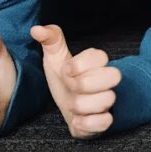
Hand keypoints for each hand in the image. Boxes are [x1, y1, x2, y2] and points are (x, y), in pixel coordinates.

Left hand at [31, 24, 120, 139]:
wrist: (70, 108)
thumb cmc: (65, 81)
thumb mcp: (56, 59)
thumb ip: (51, 40)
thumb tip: (36, 29)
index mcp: (97, 65)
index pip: (101, 56)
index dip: (79, 65)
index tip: (67, 71)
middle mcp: (106, 83)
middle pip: (114, 75)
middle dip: (85, 83)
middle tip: (71, 88)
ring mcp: (107, 103)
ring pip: (107, 100)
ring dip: (81, 104)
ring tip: (72, 105)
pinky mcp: (103, 122)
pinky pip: (105, 122)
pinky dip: (86, 123)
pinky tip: (76, 120)